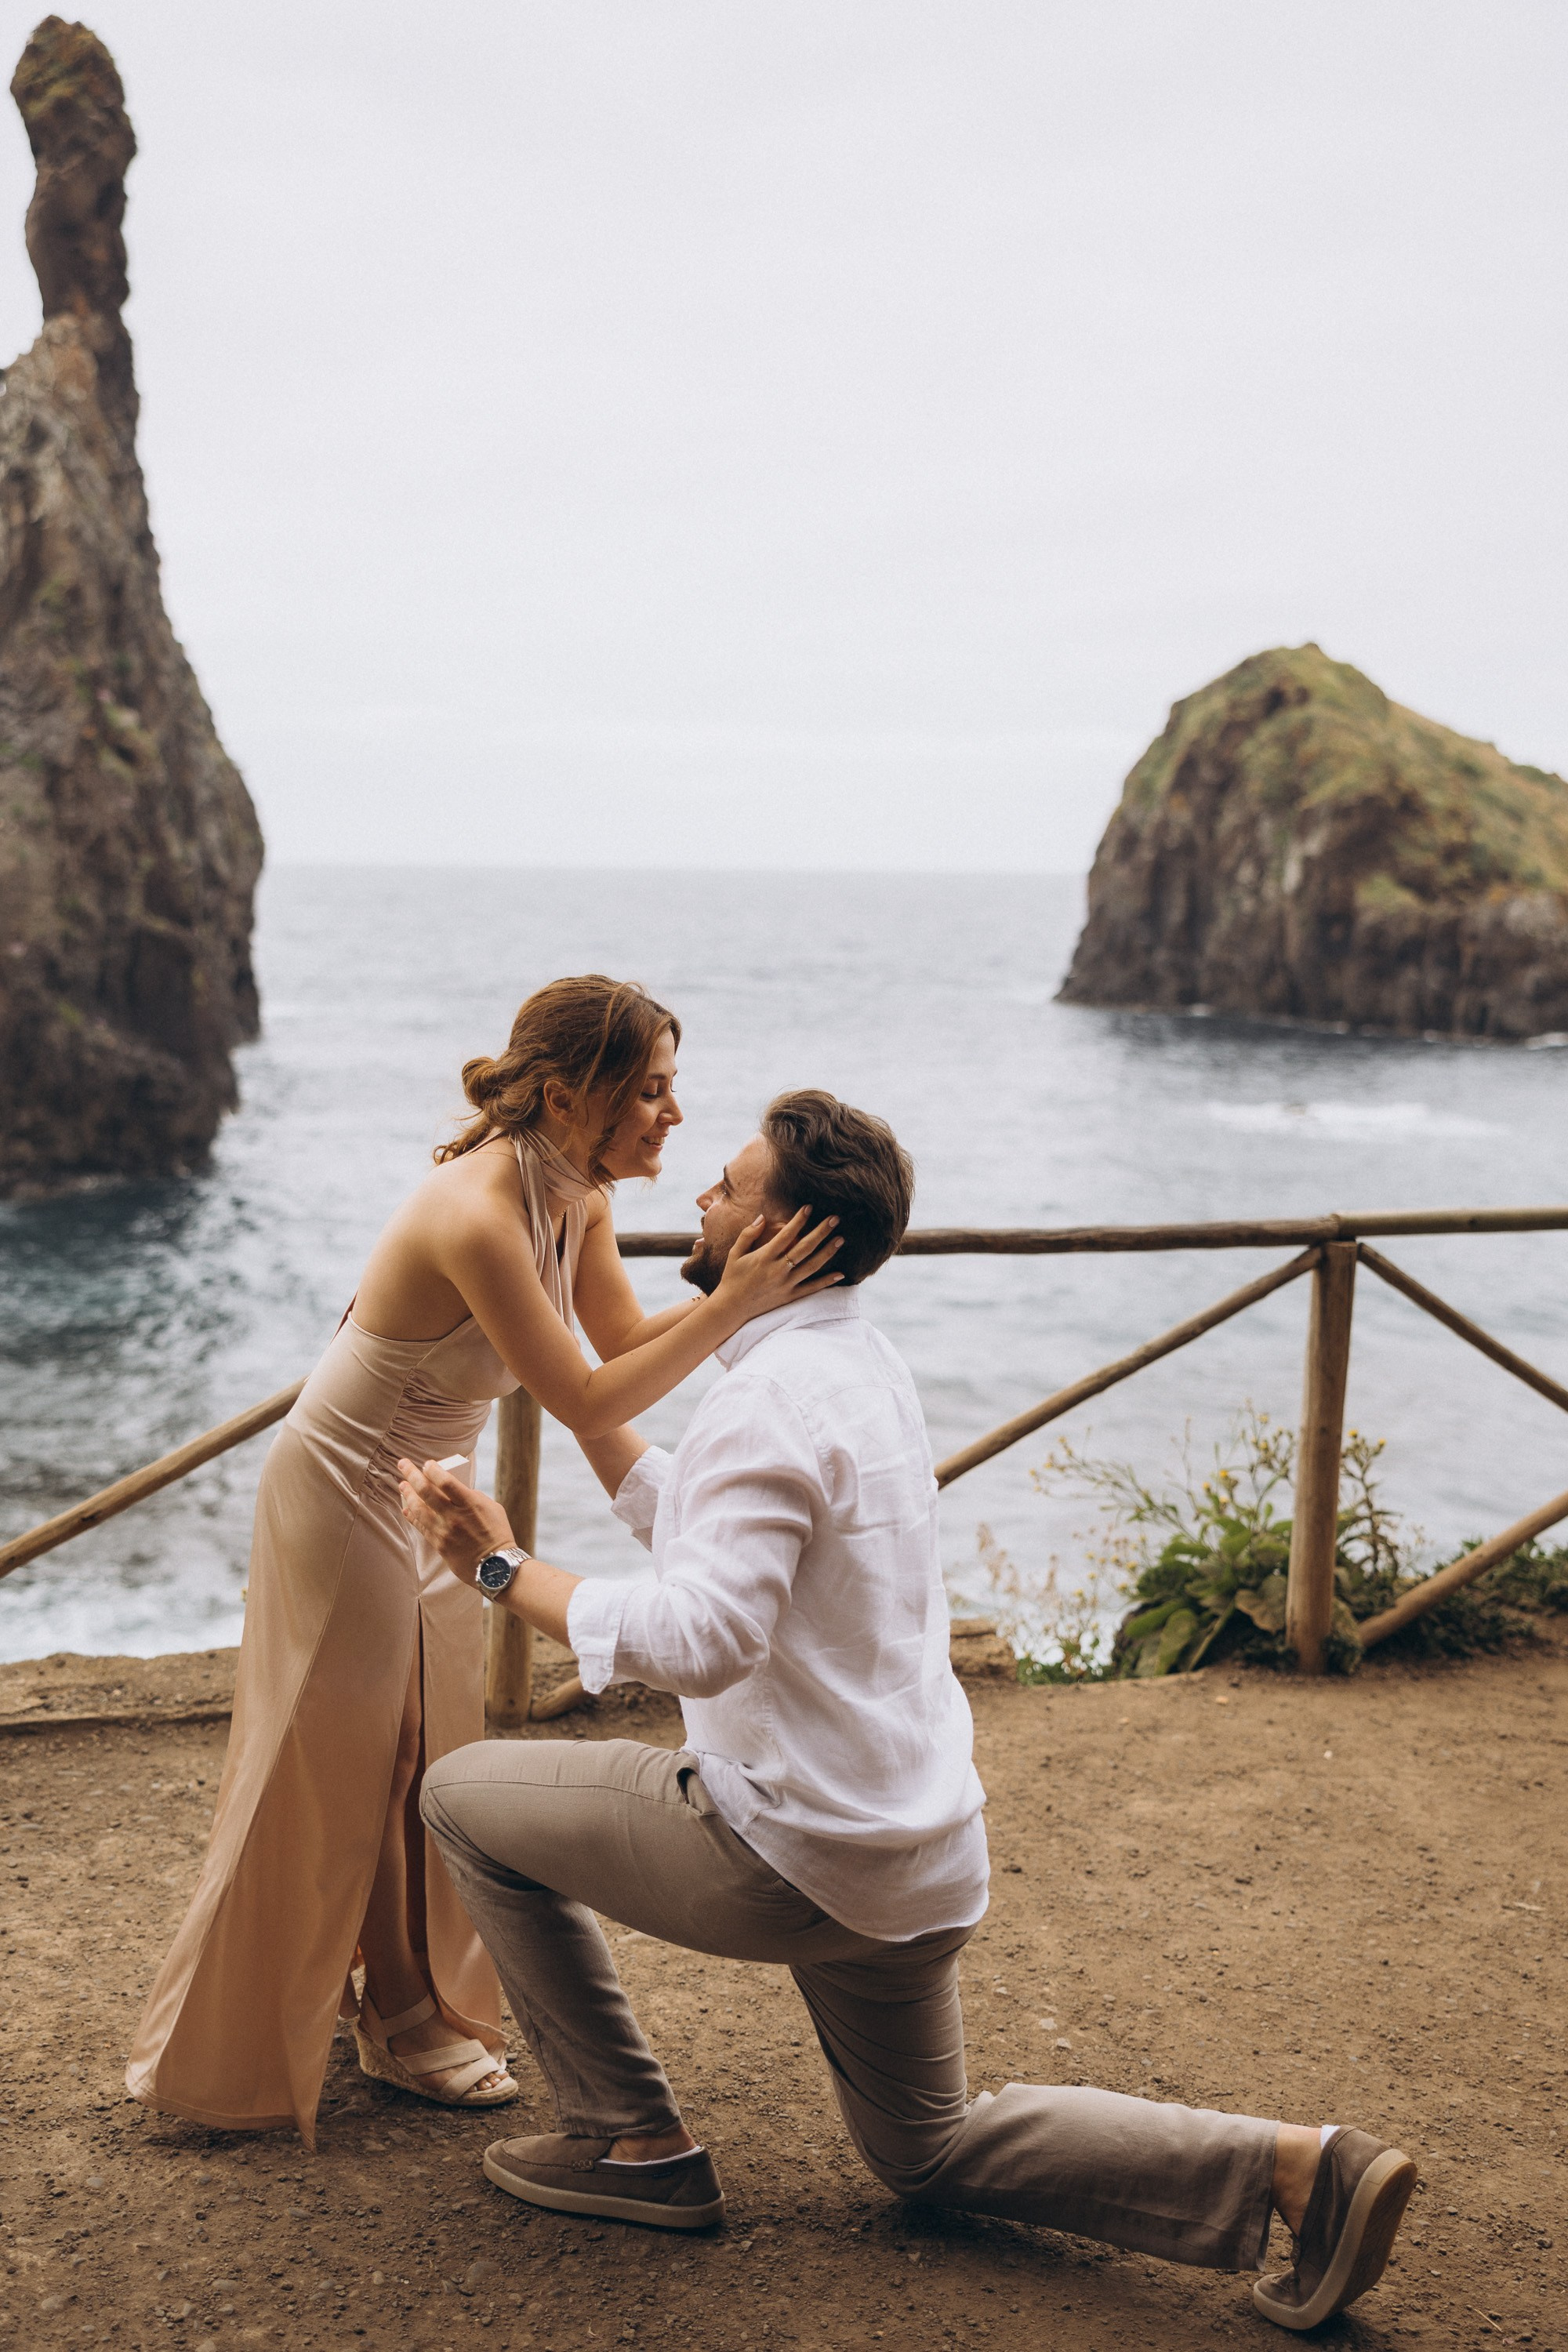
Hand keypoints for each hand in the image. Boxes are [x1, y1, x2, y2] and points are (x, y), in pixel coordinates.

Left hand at [397, 1456, 513, 1583]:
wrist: (495, 1566)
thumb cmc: (497, 1533)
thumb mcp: (491, 1507)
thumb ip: (472, 1496)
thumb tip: (454, 1490)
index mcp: (470, 1504)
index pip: (445, 1481)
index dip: (432, 1470)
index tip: (427, 1463)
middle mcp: (454, 1516)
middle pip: (426, 1491)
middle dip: (412, 1474)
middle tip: (403, 1464)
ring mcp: (444, 1531)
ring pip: (419, 1509)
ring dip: (408, 1494)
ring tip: (402, 1485)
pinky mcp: (439, 1545)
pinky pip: (421, 1527)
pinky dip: (412, 1516)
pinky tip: (406, 1508)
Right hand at [711, 1206, 842, 1326]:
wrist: (731, 1309)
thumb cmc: (732, 1278)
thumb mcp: (734, 1253)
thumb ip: (748, 1234)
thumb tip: (762, 1217)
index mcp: (764, 1257)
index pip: (786, 1234)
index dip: (799, 1220)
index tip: (809, 1208)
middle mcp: (777, 1270)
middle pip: (804, 1248)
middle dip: (821, 1232)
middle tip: (835, 1218)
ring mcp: (786, 1285)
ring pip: (812, 1266)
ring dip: (828, 1252)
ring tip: (840, 1239)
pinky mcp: (790, 1297)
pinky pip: (811, 1288)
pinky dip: (826, 1282)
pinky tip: (840, 1273)